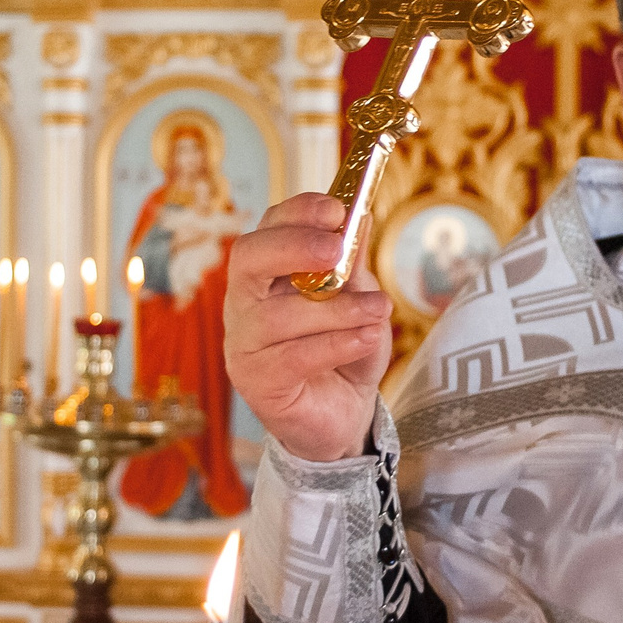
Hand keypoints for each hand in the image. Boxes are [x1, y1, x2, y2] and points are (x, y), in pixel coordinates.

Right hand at [224, 193, 390, 462]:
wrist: (344, 413)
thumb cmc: (345, 348)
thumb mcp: (358, 299)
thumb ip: (352, 264)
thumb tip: (359, 216)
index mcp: (266, 272)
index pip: (267, 229)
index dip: (297, 213)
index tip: (336, 209)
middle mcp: (244, 302)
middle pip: (249, 259)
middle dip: (294, 246)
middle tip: (337, 248)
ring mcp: (243, 343)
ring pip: (280, 314)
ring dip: (336, 309)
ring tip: (378, 309)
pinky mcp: (257, 382)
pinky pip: (292, 357)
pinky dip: (335, 344)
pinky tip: (367, 339)